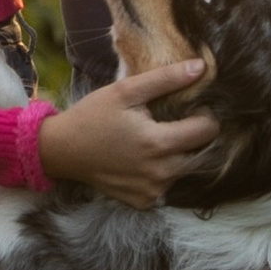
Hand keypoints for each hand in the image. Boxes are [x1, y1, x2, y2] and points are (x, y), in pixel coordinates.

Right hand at [39, 62, 218, 207]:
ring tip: (160, 140)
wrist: (62, 150)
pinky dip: (165, 173)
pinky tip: (147, 160)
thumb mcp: (126, 91)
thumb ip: (166, 79)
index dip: (206, 116)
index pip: (208, 131)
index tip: (192, 109)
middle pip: (202, 154)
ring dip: (182, 156)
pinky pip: (168, 187)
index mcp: (158, 143)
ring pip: (187, 172)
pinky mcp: (144, 202)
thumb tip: (201, 68)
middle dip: (197, 138)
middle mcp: (159, 172)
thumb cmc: (93, 115)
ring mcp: (152, 191)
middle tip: (178, 124)